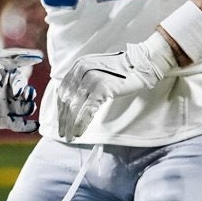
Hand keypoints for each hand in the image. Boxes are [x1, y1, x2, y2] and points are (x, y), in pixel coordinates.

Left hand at [0, 49, 44, 132]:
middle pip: (25, 99)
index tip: (18, 89)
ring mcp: (1, 105)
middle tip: (25, 97)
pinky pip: (13, 124)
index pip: (22, 85)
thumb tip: (40, 57)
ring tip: (28, 108)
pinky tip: (34, 126)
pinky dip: (24, 127)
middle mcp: (6, 93)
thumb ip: (19, 58)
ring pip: (21, 110)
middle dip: (28, 99)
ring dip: (27, 110)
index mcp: (8, 79)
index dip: (23, 87)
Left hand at [52, 31, 178, 137]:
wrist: (141, 64)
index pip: (63, 91)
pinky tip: (80, 131)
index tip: (61, 121)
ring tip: (70, 137)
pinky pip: (87, 109)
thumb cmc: (122, 71)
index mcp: (78, 66)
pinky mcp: (101, 88)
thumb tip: (73, 102)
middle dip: (63, 120)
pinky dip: (82, 123)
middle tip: (63, 133)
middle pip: (67, 100)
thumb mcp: (96, 70)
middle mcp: (81, 71)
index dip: (60, 109)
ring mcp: (90, 79)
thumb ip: (84, 81)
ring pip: (75, 107)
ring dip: (71, 125)